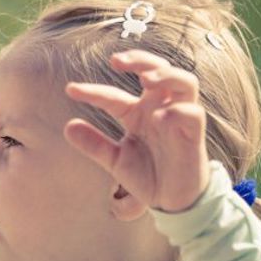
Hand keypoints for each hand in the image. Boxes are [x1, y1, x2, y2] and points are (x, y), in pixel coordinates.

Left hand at [64, 50, 209, 212]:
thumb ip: (94, 144)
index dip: (92, 92)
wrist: (170, 201)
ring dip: (167, 74)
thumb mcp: (115, 160)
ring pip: (184, 82)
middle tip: (117, 60)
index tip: (71, 90)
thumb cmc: (147, 175)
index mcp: (138, 113)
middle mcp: (159, 108)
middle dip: (140, 60)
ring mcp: (179, 118)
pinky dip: (178, 111)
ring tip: (146, 78)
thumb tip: (67, 126)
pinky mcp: (194, 134)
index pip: (113, 97)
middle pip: (158, 69)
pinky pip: (193, 113)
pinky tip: (159, 117)